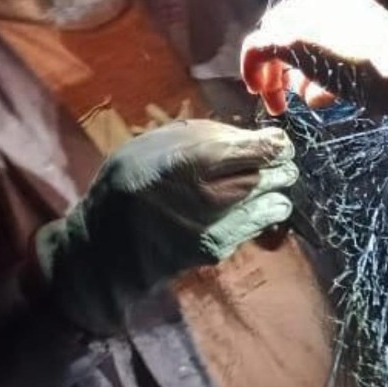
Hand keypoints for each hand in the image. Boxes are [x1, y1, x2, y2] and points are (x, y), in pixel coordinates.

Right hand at [37, 120, 296, 334]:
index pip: (259, 149)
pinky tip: (252, 206)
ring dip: (276, 191)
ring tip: (268, 184)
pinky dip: (262, 214)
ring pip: (274, 204)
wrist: (106, 245)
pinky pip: (257, 227)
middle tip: (279, 162)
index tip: (277, 141)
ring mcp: (215, 226)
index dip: (276, 143)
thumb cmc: (129, 181)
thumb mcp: (155, 143)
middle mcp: (208, 194)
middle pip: (273, 175)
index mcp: (190, 159)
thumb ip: (205, 136)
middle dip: (281, 166)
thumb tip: (253, 136)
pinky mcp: (217, 250)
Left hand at [241, 0, 387, 116]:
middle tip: (281, 93)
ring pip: (268, 42)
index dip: (293, 51)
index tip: (296, 76)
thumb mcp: (368, 54)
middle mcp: (317, 1)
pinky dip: (252, 69)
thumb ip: (338, 57)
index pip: (301, 21)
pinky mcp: (290, 38)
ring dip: (277, 77)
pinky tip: (259, 91)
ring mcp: (302, 18)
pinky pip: (255, 49)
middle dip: (280, 64)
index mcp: (339, 1)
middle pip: (281, 30)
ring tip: (295, 103)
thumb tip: (309, 81)